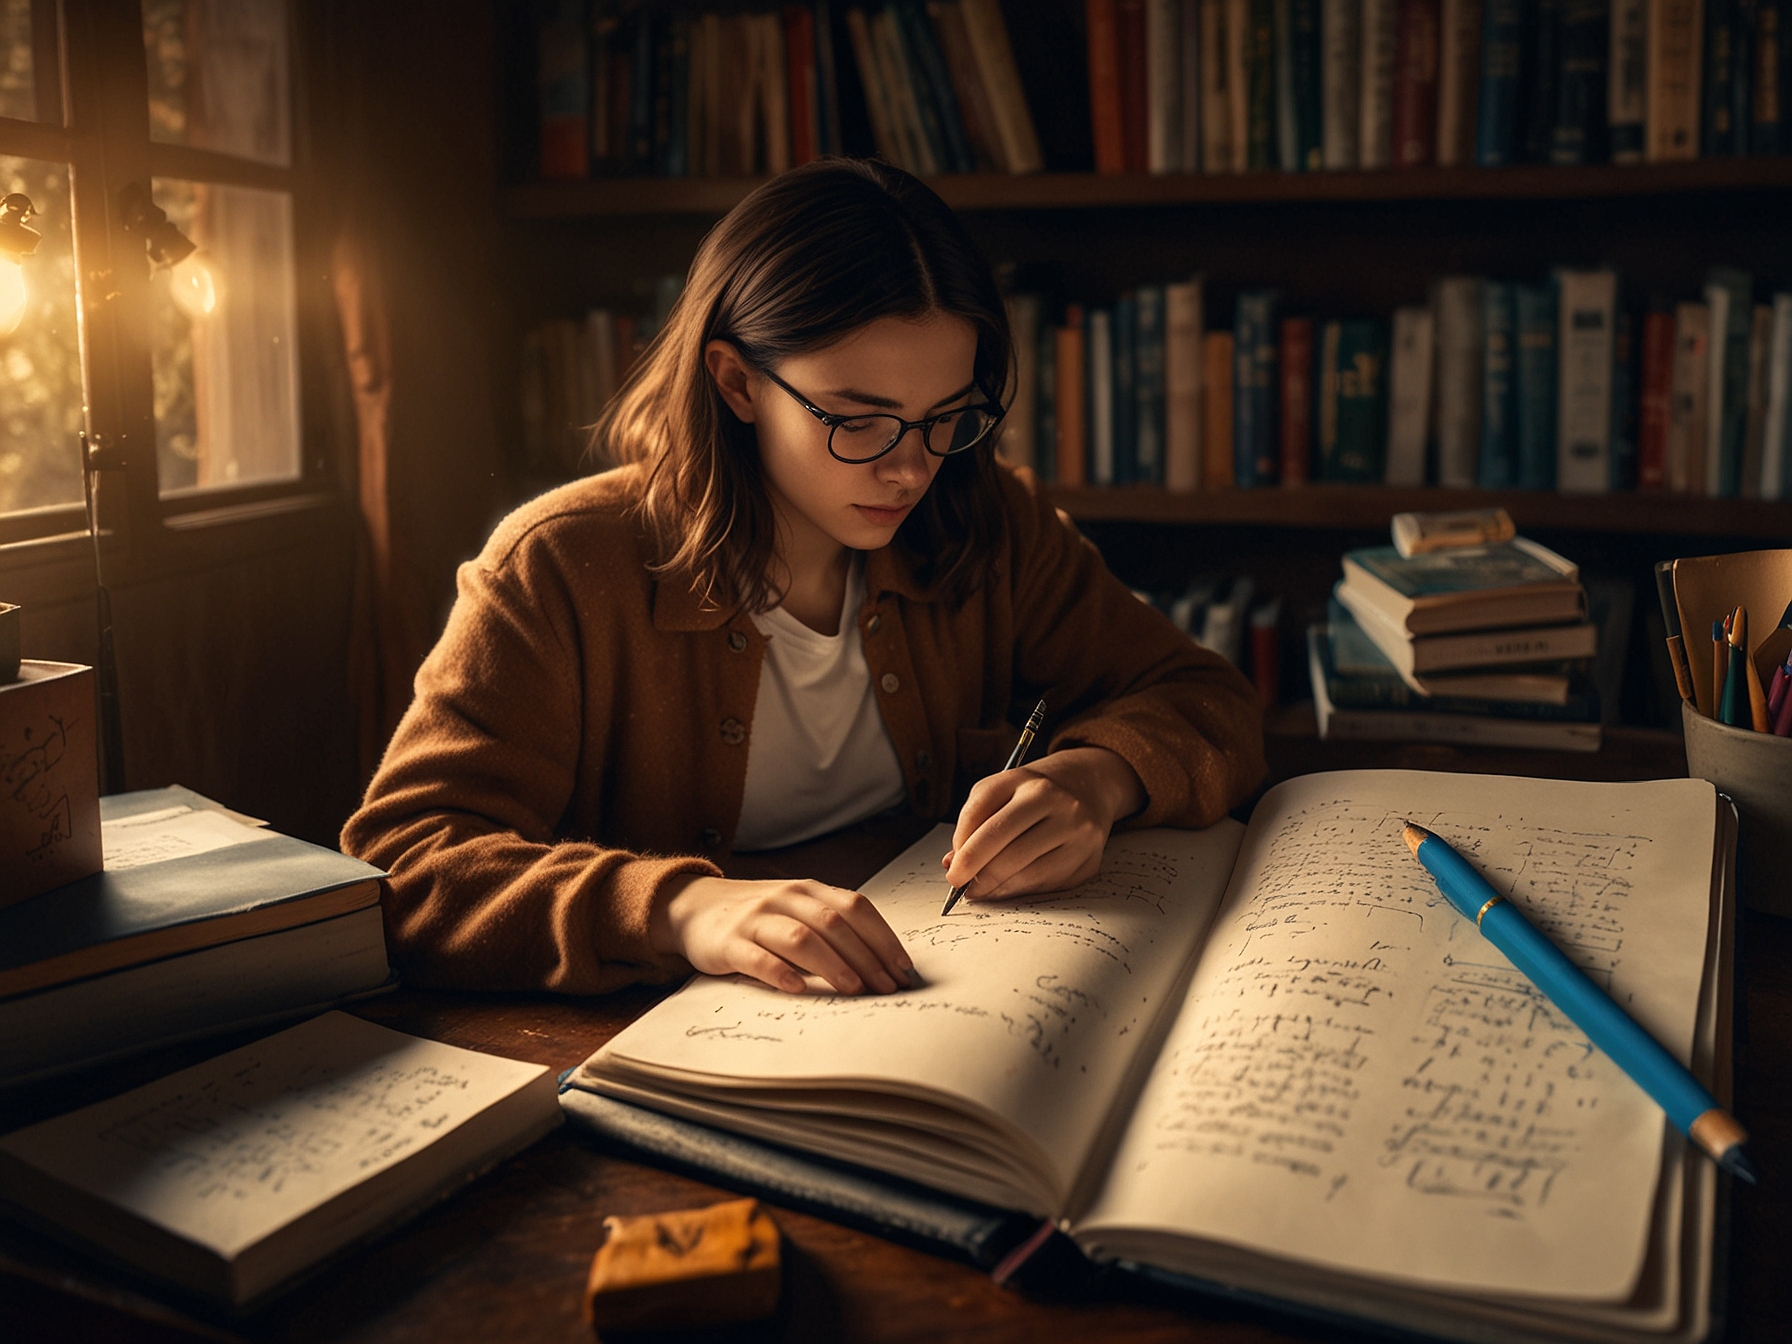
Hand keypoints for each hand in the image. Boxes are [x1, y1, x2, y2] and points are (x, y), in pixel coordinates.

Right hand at [650, 875, 914, 995]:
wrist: (695, 906)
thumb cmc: (759, 916)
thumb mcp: (797, 910)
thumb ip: (832, 928)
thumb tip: (881, 965)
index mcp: (809, 890)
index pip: (856, 909)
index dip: (883, 938)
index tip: (904, 968)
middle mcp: (786, 899)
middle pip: (834, 925)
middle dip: (867, 957)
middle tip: (887, 987)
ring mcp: (756, 919)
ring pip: (801, 938)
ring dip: (833, 964)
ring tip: (854, 989)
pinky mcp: (729, 942)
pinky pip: (757, 957)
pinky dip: (780, 972)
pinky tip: (798, 988)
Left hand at [942, 746, 1145, 901]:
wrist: (1088, 787)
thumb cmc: (1033, 794)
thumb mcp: (1001, 790)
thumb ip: (973, 821)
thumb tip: (952, 863)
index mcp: (1029, 782)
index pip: (985, 816)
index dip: (964, 847)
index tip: (952, 867)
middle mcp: (1058, 804)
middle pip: (1007, 847)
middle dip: (976, 871)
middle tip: (958, 885)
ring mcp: (1078, 833)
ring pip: (1027, 872)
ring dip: (996, 887)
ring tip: (979, 890)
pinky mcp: (1088, 859)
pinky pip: (1045, 883)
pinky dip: (1019, 890)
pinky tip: (1006, 887)